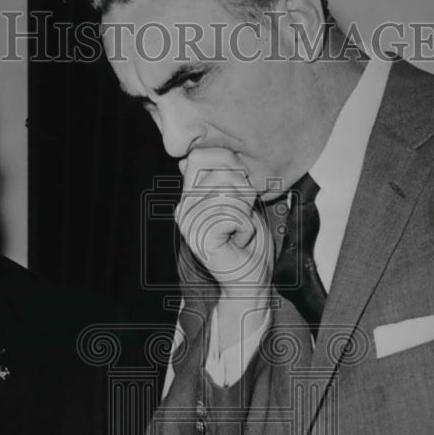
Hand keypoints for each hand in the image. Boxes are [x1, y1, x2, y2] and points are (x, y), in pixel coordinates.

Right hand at [176, 147, 273, 298]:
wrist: (250, 277)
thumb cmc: (247, 239)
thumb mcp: (236, 198)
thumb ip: (218, 177)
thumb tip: (187, 159)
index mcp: (188, 197)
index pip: (200, 156)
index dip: (228, 163)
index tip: (239, 188)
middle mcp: (183, 208)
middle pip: (220, 171)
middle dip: (243, 189)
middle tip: (242, 213)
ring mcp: (188, 224)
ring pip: (229, 191)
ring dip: (246, 211)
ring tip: (239, 229)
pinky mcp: (200, 238)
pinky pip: (232, 212)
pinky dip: (245, 226)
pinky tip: (237, 240)